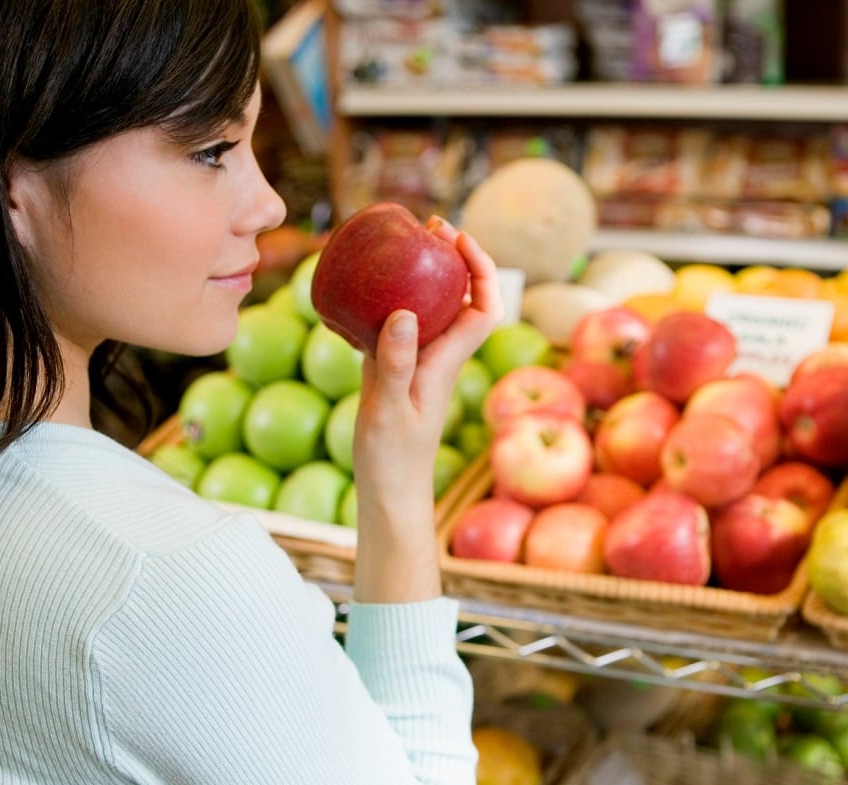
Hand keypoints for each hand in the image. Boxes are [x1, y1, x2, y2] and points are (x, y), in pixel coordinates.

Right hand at [351, 221, 500, 500]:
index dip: (481, 269)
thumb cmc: (393, 459)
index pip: (483, 307)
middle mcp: (438, 357)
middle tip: (428, 228)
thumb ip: (396, 363)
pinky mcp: (393, 370)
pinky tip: (363, 290)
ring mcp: (416, 362)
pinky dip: (388, 301)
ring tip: (401, 246)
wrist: (389, 493)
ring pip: (430, 309)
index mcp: (447, 361)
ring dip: (423, 276)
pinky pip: (397, 324)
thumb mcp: (389, 409)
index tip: (458, 239)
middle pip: (461, 298)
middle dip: (453, 259)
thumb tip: (406, 313)